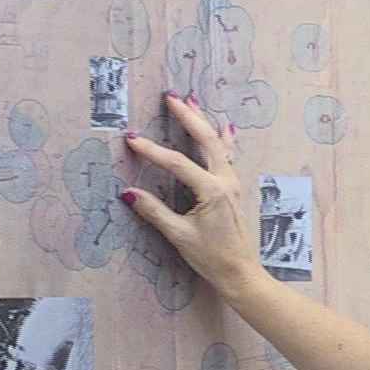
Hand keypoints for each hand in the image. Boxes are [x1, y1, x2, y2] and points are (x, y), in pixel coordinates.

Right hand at [121, 93, 265, 298]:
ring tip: (192, 99)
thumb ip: (154, 211)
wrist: (240, 272)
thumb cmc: (211, 257)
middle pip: (205, 140)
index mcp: (212, 191)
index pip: (177, 163)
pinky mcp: (233, 189)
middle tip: (171, 97)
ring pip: (218, 143)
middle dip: (187, 116)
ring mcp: (232, 183)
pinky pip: (227, 155)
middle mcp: (225, 181)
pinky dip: (224, 139)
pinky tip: (226, 127)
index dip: (152, 151)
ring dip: (203, 121)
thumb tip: (128, 193)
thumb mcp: (179, 235)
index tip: (131, 139)